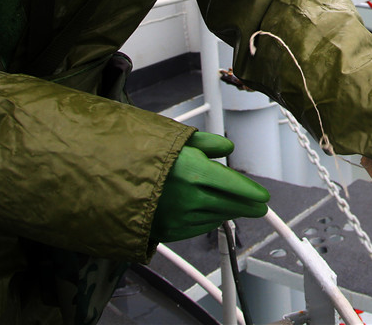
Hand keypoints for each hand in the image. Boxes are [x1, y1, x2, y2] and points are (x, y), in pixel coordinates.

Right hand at [151, 131, 269, 241]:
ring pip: (217, 218)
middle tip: (260, 207)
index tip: (262, 196)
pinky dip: (210, 221)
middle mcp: (190, 198)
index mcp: (195, 173)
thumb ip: (208, 144)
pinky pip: (199, 228)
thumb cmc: (142, 156)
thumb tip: (227, 149)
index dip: (251, 192)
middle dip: (248, 207)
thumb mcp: (177, 140)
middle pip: (230, 205)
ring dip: (230, 213)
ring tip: (238, 208)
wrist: (108, 180)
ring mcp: (180, 217)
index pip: (234, 186)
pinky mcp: (170, 231)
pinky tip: (214, 214)